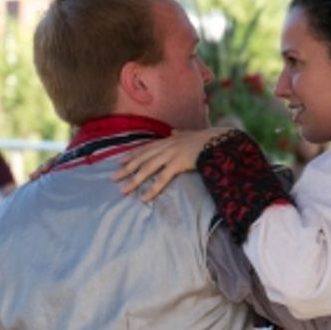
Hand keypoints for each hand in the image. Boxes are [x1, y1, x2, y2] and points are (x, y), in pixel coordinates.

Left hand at [113, 129, 231, 202]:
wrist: (217, 140)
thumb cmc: (204, 139)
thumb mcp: (189, 134)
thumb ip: (180, 133)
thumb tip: (174, 131)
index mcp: (167, 140)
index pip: (145, 148)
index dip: (131, 155)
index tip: (119, 162)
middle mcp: (165, 146)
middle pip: (141, 159)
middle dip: (126, 169)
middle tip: (113, 178)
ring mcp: (171, 155)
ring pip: (148, 169)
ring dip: (134, 180)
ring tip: (123, 190)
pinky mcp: (178, 164)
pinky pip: (162, 179)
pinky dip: (152, 189)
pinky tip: (144, 197)